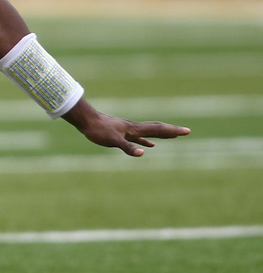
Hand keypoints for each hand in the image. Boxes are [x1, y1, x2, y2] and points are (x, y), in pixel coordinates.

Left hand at [63, 102, 189, 155]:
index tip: (187, 131)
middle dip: (172, 131)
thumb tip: (143, 152)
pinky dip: (147, 140)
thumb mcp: (113, 141)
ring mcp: (128, 130)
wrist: (86, 120)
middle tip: (185, 131)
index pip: (158, 129)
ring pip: (149, 132)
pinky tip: (149, 144)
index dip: (173, 131)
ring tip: (173, 136)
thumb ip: (128, 147)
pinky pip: (139, 137)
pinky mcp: (121, 133)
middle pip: (157, 128)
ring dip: (162, 134)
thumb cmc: (98, 130)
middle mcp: (134, 128)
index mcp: (135, 129)